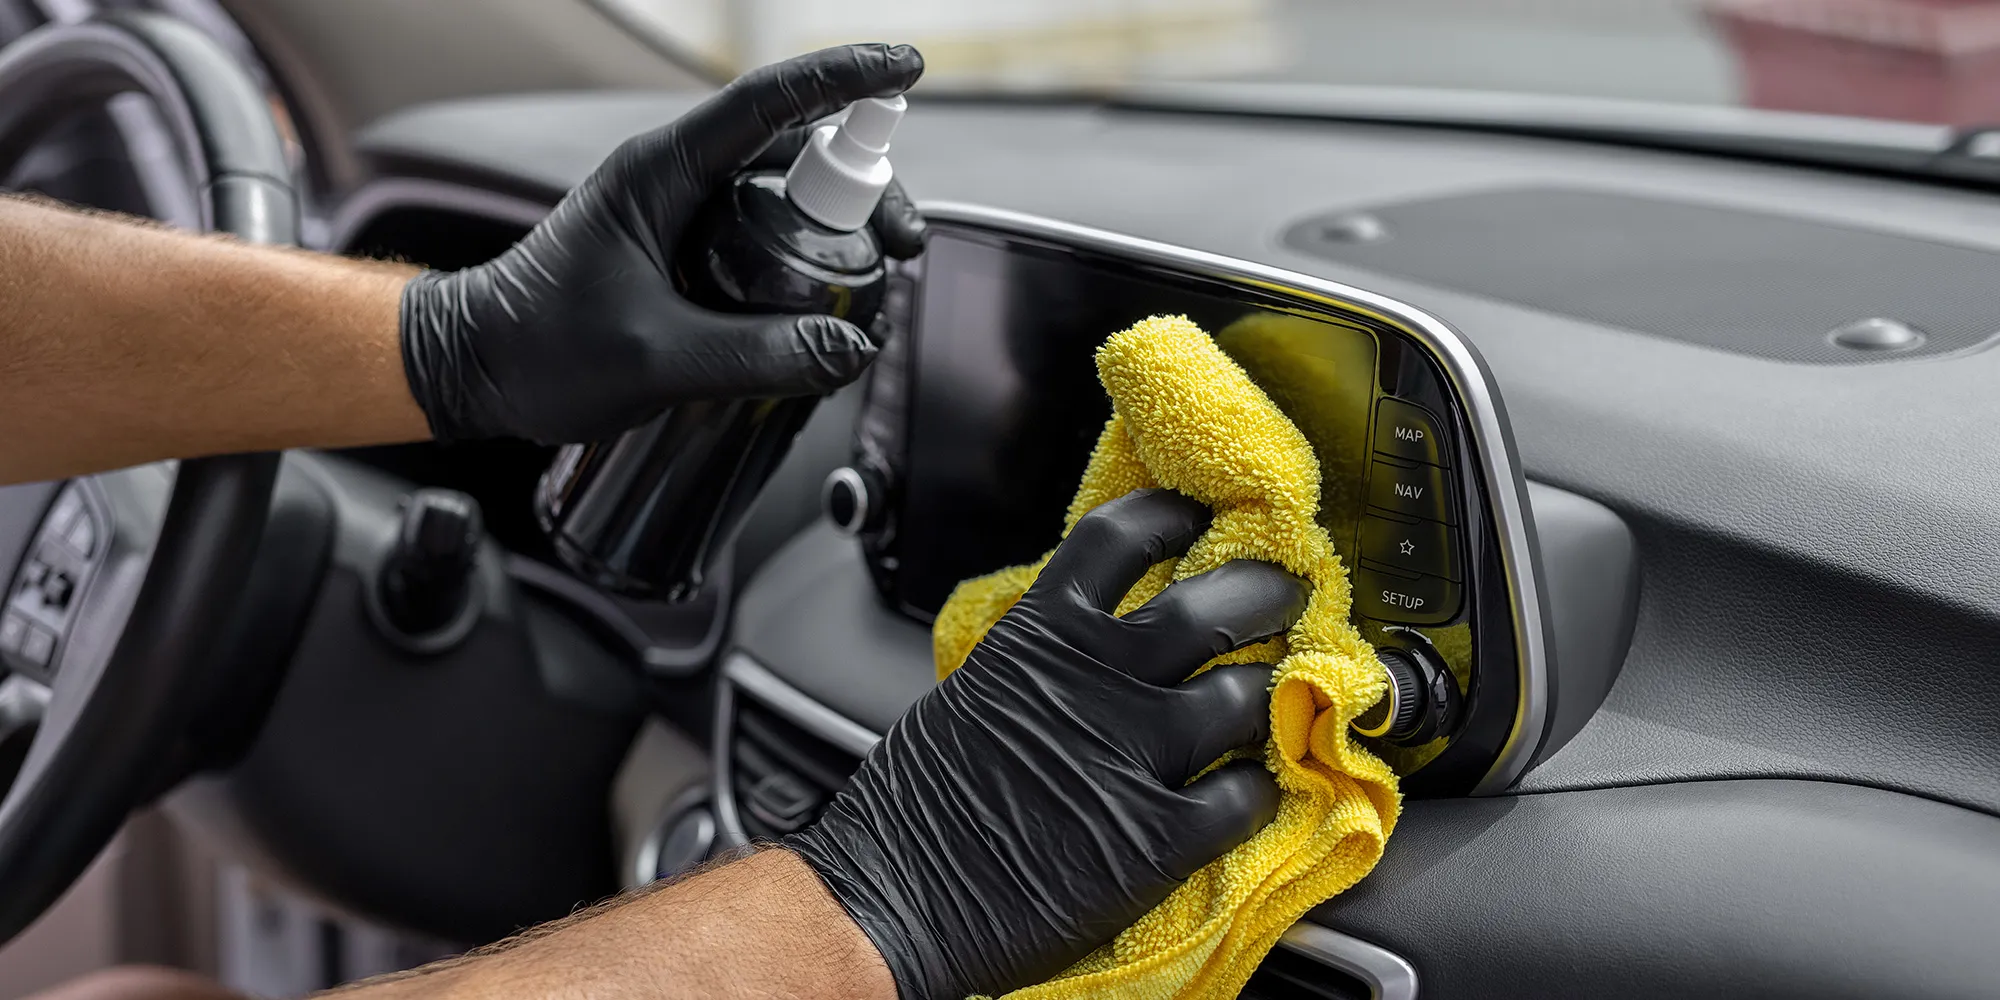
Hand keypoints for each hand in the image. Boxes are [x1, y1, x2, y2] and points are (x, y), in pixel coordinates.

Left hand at [399, 44, 925, 443]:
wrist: (476, 371)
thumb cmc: (540, 352)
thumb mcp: (654, 358)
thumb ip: (756, 354)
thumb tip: (848, 347)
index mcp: (659, 172)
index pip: (767, 102)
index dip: (842, 80)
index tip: (904, 69)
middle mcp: (674, 178)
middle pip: (794, 151)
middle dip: (864, 187)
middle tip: (903, 246)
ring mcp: (679, 212)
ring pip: (782, 195)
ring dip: (838, 227)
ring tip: (874, 282)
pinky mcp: (683, 250)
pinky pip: (760, 234)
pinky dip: (804, 255)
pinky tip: (826, 297)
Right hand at [788, 489, 1308, 998]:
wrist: (892, 902)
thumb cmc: (913, 810)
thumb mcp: (970, 695)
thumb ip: (1037, 662)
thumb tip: (1078, 646)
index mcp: (1041, 637)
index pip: (1123, 539)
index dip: (1174, 517)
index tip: (1200, 517)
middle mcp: (1099, 681)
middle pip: (1215, 606)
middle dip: (1265, 593)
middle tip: (1287, 595)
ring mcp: (1135, 755)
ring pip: (1247, 695)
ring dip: (1271, 694)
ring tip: (1278, 698)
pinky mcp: (1160, 837)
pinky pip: (1247, 796)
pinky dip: (1261, 790)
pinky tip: (1252, 792)